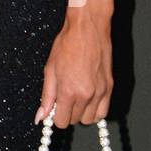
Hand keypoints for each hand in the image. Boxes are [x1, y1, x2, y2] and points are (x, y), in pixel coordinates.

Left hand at [34, 10, 112, 126]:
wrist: (87, 28)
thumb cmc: (66, 44)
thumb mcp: (50, 69)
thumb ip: (46, 96)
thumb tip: (40, 117)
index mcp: (69, 91)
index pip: (62, 121)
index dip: (55, 116)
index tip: (55, 107)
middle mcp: (86, 95)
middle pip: (75, 121)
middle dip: (68, 112)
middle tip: (64, 97)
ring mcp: (100, 92)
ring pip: (90, 120)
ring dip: (81, 113)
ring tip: (76, 97)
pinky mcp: (110, 88)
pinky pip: (103, 112)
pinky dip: (95, 110)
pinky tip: (88, 98)